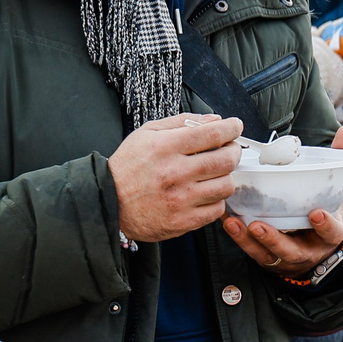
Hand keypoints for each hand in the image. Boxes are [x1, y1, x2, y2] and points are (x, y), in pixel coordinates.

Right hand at [112, 114, 244, 242]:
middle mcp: (174, 173)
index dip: (231, 128)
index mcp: (165, 148)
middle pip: (225, 160)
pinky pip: (216, 209)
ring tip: (216, 173)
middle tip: (230, 149)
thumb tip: (214, 120)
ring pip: (225, 186)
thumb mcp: (147, 134)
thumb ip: (181, 122)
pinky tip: (205, 193)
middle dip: (234, 150)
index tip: (235, 126)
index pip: (212, 134)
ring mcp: (180, 199)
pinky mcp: (182, 221)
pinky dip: (216, 199)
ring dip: (226, 176)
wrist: (107, 202)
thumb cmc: (127, 167)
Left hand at [221, 124, 342, 276]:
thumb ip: (342, 164)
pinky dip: (237, 237)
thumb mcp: (340, 192)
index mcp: (329, 234)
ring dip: (248, 240)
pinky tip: (226, 220)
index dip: (325, 225)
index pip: (331, 233)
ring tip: (234, 222)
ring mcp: (285, 256)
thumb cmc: (327, 212)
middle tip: (258, 225)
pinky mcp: (266, 257)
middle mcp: (308, 250)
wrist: (316, 246)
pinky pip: (250, 250)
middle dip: (274, 239)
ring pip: (266, 253)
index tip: (316, 214)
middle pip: (291, 250)